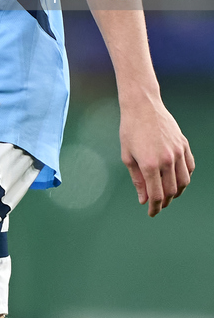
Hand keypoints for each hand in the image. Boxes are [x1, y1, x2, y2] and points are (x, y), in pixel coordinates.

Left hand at [119, 98, 194, 216]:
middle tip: (157, 204)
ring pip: (184, 182)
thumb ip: (137, 179)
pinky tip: (177, 179)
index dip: (154, 207)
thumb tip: (144, 199)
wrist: (142, 104)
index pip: (156, 195)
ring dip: (176, 192)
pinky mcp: (184, 144)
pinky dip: (185, 177)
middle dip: (164, 201)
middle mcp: (166, 159)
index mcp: (149, 163)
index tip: (151, 213)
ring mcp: (177, 151)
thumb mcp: (127, 155)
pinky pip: (190, 167)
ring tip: (168, 194)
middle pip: (170, 191)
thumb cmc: (130, 129)